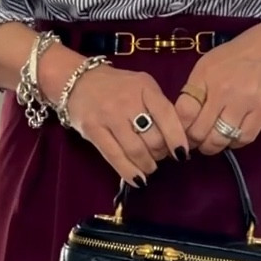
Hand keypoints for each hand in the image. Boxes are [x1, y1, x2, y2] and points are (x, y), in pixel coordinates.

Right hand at [57, 62, 189, 185]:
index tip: (182, 154)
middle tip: (159, 155)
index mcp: (144, 87)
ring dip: (147, 164)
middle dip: (161, 153)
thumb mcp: (142, 86)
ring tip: (149, 167)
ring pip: (136, 150)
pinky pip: (114, 156)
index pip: (166, 114)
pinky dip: (129, 172)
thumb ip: (158, 107)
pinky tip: (137, 179)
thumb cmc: (117, 88)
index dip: (177, 138)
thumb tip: (177, 140)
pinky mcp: (93, 130)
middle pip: (153, 137)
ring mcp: (108, 115)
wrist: (78, 81)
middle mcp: (127, 100)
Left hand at [174, 13, 260, 155]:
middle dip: (194, 141)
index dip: (179, 127)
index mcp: (204, 75)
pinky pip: (243, 139)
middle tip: (196, 141)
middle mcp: (222, 90)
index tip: (182, 131)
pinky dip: (234, 143)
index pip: (183, 112)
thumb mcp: (208, 64)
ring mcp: (244, 102)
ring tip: (212, 142)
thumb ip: (195, 89)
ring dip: (212, 146)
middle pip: (199, 131)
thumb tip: (186, 119)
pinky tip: (232, 137)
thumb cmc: (239, 55)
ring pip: (220, 139)